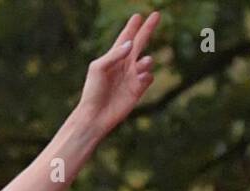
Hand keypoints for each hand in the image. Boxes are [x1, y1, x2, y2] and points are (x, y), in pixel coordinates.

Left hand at [76, 12, 159, 134]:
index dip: (132, 27)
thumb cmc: (93, 91)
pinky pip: (149, 77)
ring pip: (147, 61)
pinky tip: (139, 80)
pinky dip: (146, 76)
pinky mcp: (137, 90)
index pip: (125, 39)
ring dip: (147, 61)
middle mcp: (124, 66)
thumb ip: (114, 55)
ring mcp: (132, 77)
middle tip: (156, 15)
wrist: (96, 115)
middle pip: (140, 43)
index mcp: (113, 58)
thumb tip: (131, 44)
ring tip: (143, 63)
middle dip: (147, 30)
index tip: (138, 16)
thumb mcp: (99, 68)